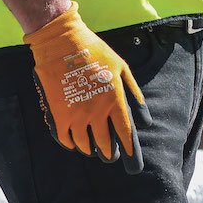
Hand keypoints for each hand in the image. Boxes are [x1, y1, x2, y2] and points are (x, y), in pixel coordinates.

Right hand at [23, 3, 150, 173]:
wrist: (62, 43)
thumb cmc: (95, 52)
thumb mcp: (121, 67)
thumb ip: (133, 93)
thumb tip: (143, 118)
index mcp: (114, 100)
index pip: (125, 134)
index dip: (130, 150)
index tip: (132, 159)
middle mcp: (96, 112)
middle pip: (105, 145)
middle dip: (109, 153)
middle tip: (111, 155)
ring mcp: (76, 115)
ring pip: (85, 146)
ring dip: (90, 149)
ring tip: (93, 148)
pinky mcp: (59, 115)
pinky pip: (66, 139)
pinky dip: (71, 144)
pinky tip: (75, 142)